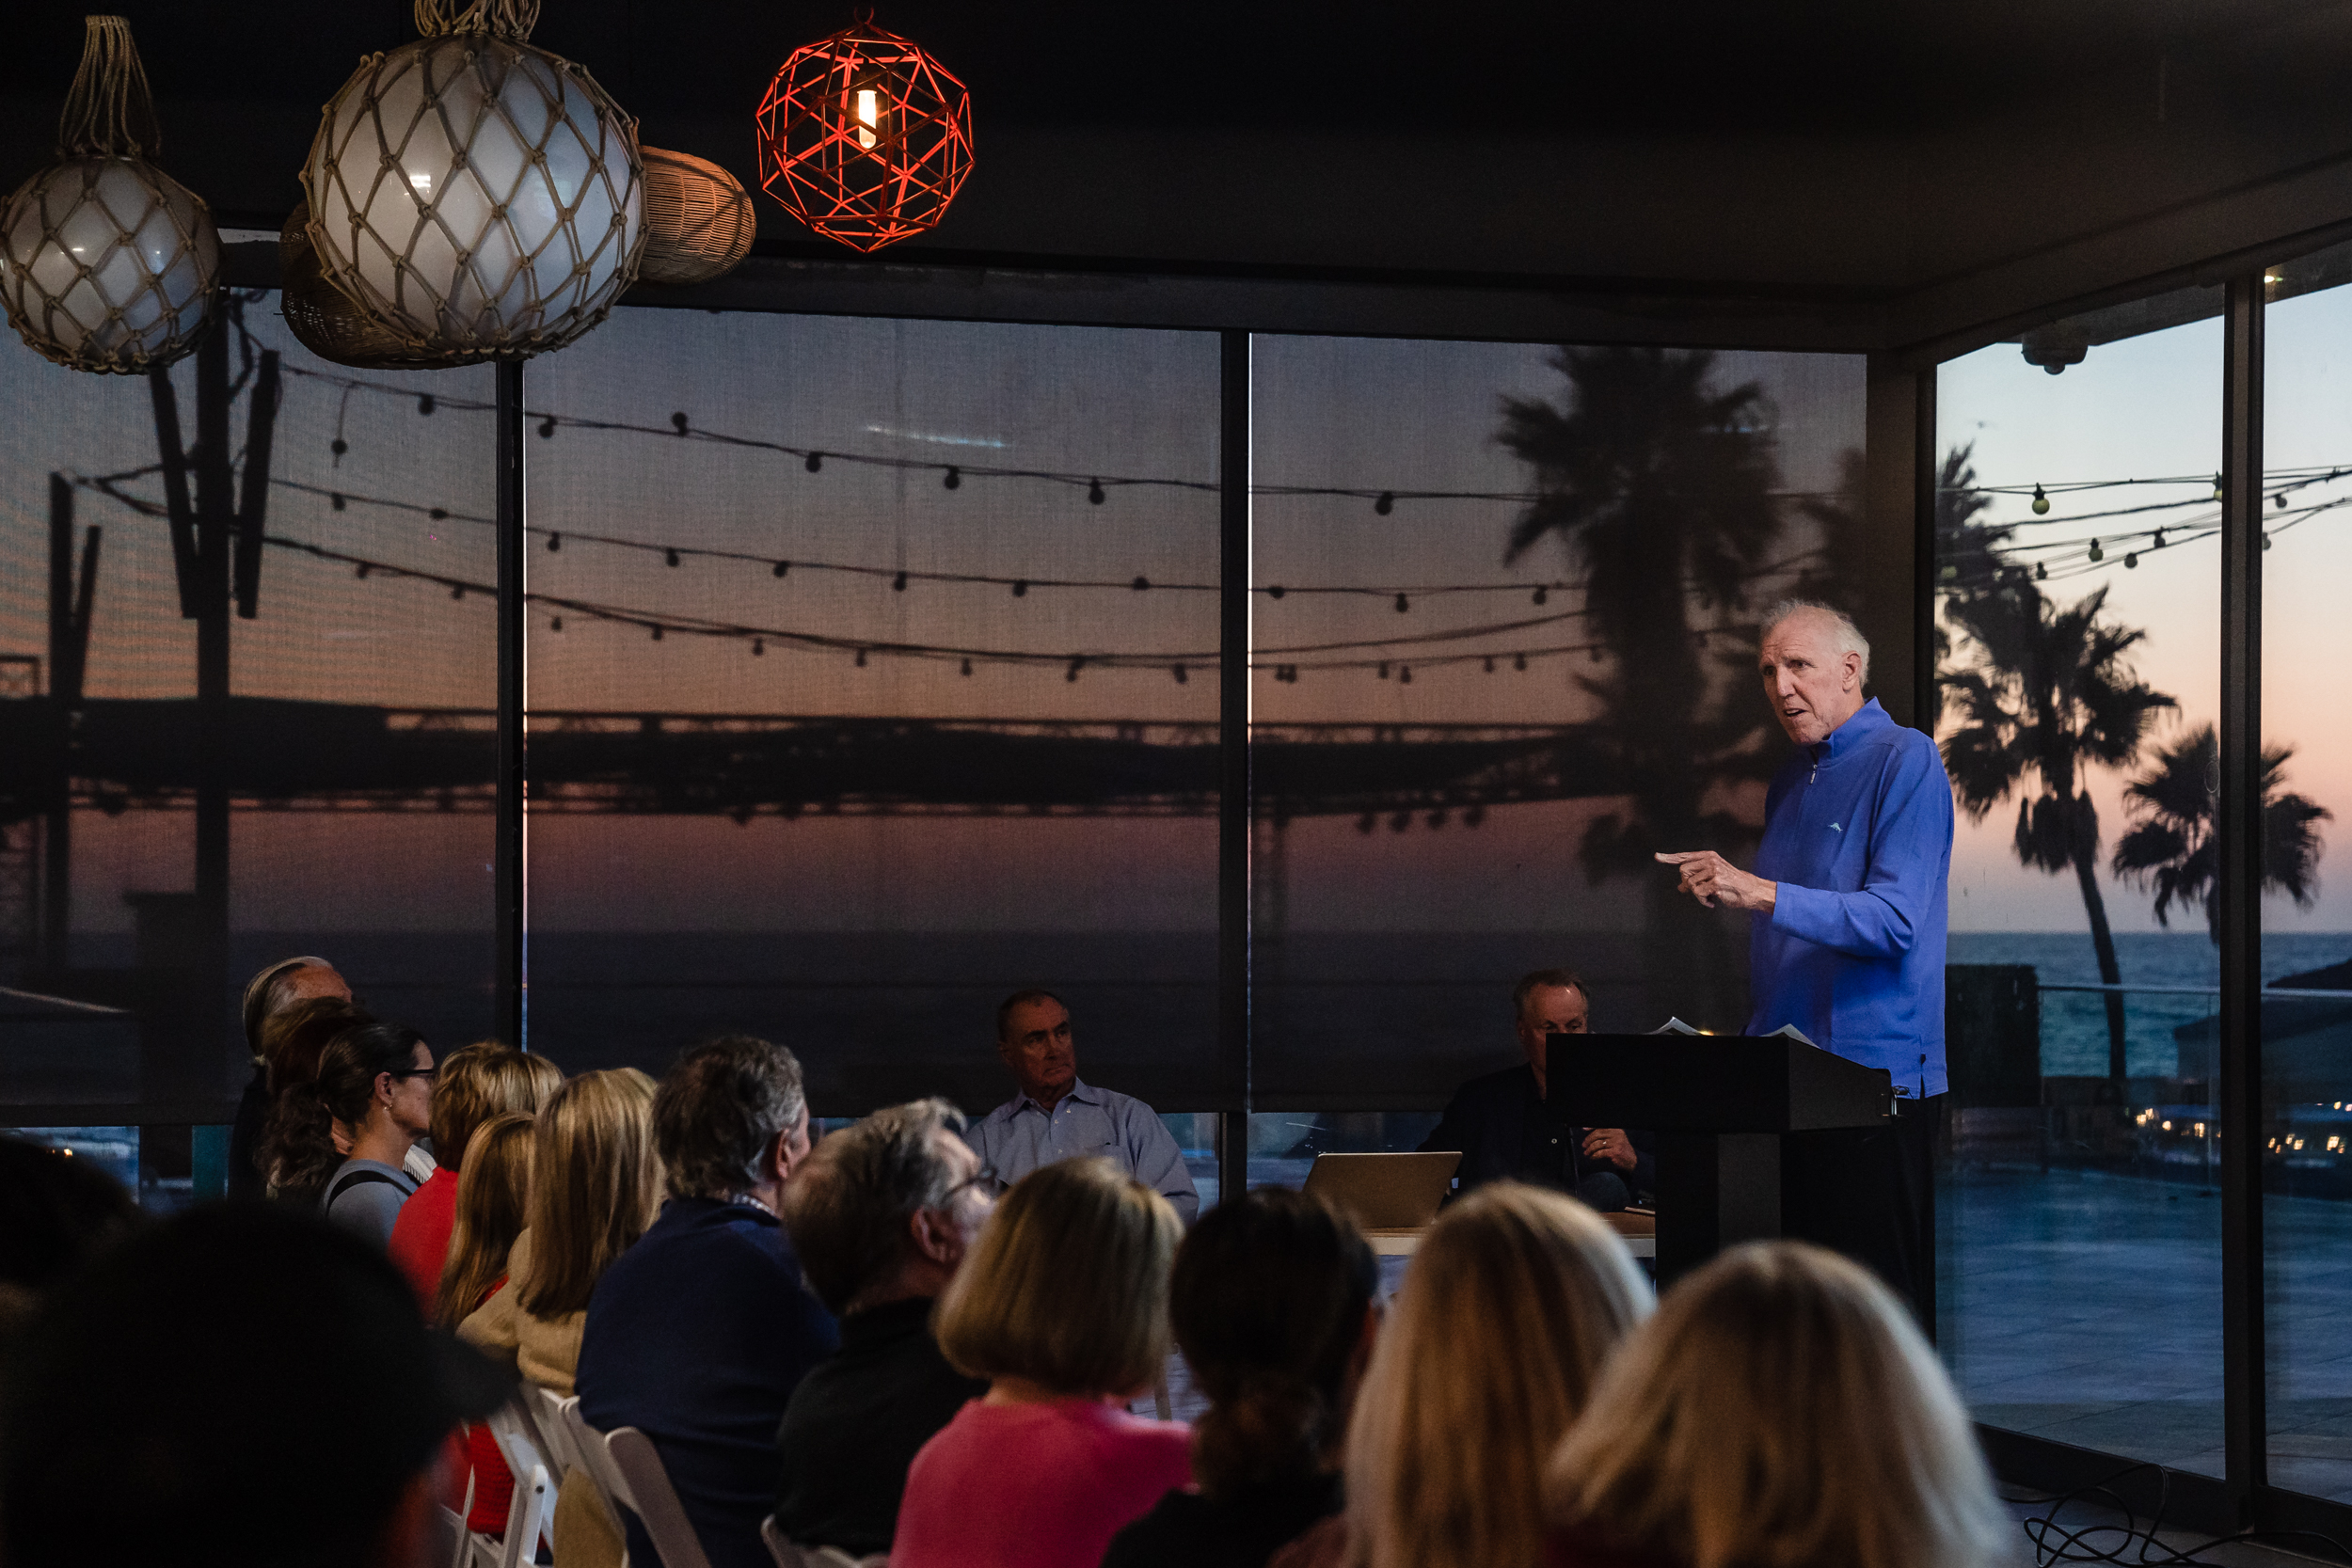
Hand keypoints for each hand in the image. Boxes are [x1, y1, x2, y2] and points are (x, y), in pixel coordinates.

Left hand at [1581, 1127, 1636, 1171]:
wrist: (1632, 1160)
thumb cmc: (1621, 1149)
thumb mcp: (1615, 1138)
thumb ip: (1605, 1134)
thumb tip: (1588, 1131)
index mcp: (1616, 1129)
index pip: (1601, 1126)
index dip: (1591, 1127)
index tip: (1584, 1129)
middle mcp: (1617, 1134)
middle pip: (1597, 1134)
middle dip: (1588, 1140)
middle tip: (1584, 1145)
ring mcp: (1617, 1143)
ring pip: (1598, 1144)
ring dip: (1590, 1149)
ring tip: (1587, 1153)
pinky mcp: (1615, 1152)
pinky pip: (1600, 1153)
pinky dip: (1594, 1155)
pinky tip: (1593, 1157)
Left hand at [1654, 850, 1776, 911]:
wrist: (1751, 890)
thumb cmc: (1731, 884)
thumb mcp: (1713, 875)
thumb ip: (1697, 877)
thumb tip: (1680, 886)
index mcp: (1709, 856)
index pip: (1685, 856)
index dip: (1670, 858)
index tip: (1657, 857)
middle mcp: (1710, 860)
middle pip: (1683, 871)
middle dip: (1688, 883)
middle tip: (1701, 891)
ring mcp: (1713, 870)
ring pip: (1690, 884)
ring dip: (1698, 894)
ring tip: (1710, 895)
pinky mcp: (1716, 882)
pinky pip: (1698, 893)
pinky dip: (1703, 900)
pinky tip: (1713, 900)